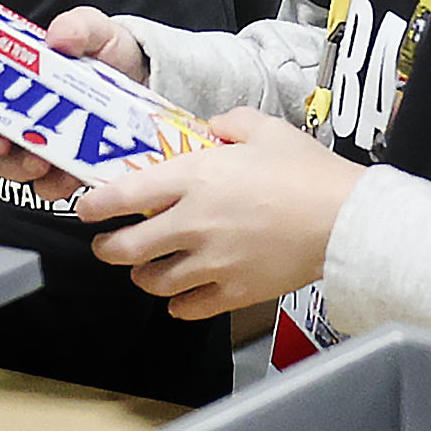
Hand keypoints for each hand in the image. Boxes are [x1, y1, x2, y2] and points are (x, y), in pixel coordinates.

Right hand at [0, 6, 145, 201]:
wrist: (151, 85)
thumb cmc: (111, 52)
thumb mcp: (96, 30)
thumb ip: (78, 26)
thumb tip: (57, 36)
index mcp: (10, 74)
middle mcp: (15, 110)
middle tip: (0, 143)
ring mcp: (38, 141)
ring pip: (6, 165)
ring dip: (17, 167)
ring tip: (42, 159)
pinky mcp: (65, 167)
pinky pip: (45, 186)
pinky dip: (54, 185)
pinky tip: (70, 177)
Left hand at [77, 108, 364, 321]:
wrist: (345, 220)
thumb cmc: (306, 171)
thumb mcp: (262, 127)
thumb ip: (226, 122)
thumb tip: (210, 127)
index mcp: (193, 178)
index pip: (123, 195)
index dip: (95, 205)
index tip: (86, 208)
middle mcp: (193, 223)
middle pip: (128, 248)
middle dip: (108, 248)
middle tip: (106, 245)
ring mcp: (212, 262)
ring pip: (154, 282)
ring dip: (142, 277)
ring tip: (142, 270)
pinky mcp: (235, 291)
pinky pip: (191, 307)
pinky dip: (178, 305)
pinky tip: (179, 297)